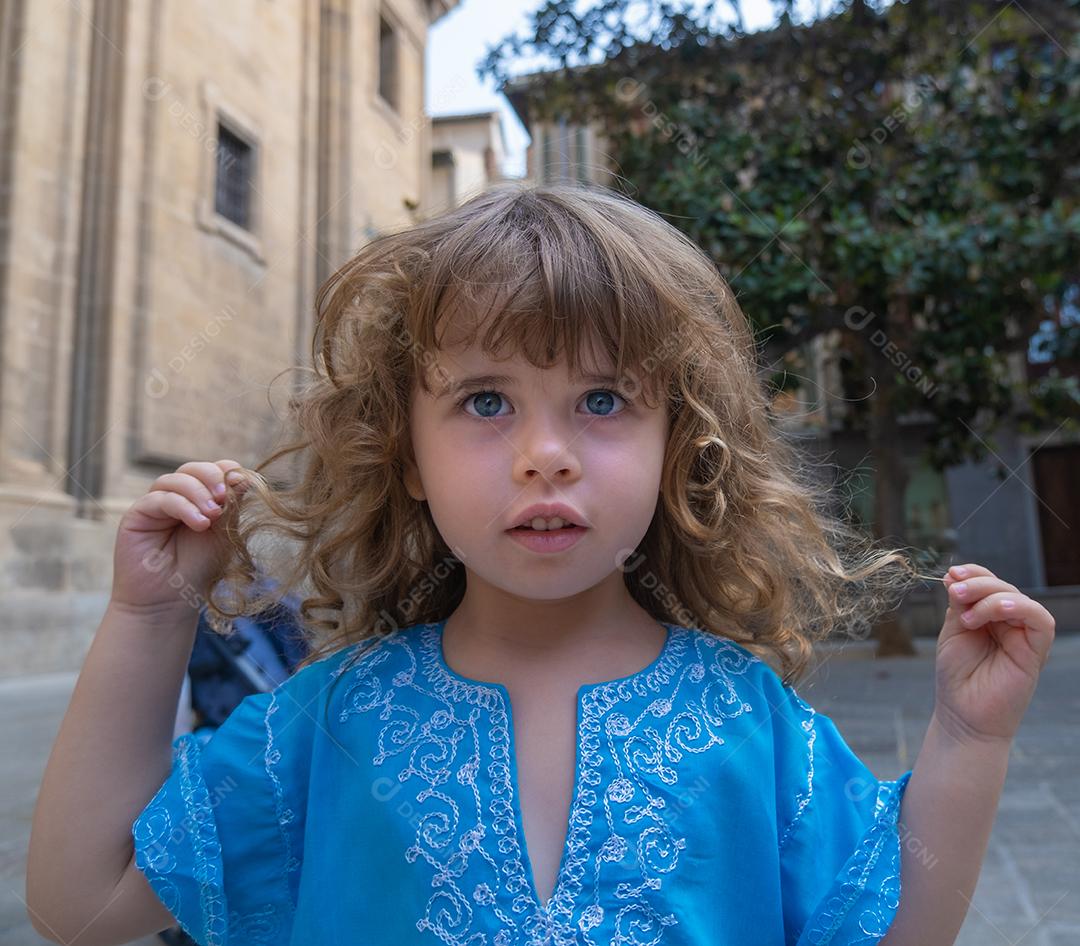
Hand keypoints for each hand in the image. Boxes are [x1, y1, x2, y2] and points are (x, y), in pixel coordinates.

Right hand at [111, 459, 249, 614]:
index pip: (213, 470)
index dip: (226, 471)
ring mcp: (156, 504)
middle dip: (211, 478)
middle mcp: (177, 497)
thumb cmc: (198, 568)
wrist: (170, 599)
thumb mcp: (223, 533)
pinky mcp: (138, 514)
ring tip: (211, 517)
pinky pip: (161, 498)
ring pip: (175, 479)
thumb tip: (244, 476)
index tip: (241, 484)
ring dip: (198, 493)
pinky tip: (199, 524)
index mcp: (200, 498)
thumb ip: (231, 506)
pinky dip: (183, 507)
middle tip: (223, 499)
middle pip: (192, 469)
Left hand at [934, 563, 1054, 746]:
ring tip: (966, 616)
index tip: (950, 574)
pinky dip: (1019, 607)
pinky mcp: (1037, 651)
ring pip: (1019, 598)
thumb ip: (959, 604)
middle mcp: (1010, 623)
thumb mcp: (953, 631)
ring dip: (990, 596)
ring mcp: (1024, 636)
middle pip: (1002, 587)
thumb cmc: (957, 677)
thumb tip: (954, 574)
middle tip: (954, 592)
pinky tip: (998, 610)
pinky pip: (1040, 620)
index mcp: (989, 616)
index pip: (988, 583)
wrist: (963, 715)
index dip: (973, 573)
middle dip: (977, 584)